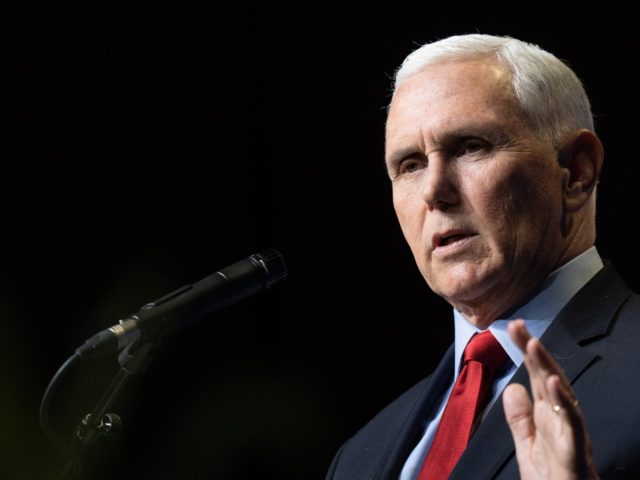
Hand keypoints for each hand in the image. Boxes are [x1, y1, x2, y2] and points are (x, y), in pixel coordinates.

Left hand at [502, 319, 598, 479]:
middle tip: (518, 326)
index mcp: (548, 416)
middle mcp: (561, 419)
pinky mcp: (575, 453)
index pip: (536, 376)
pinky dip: (564, 404)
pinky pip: (572, 425)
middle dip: (534, 350)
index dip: (526, 351)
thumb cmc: (554, 479)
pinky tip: (553, 384)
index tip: (513, 327)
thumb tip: (513, 387)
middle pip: (548, 377)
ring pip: (561, 395)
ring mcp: (570, 433)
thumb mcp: (527, 446)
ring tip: (533, 344)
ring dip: (548, 368)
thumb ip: (520, 418)